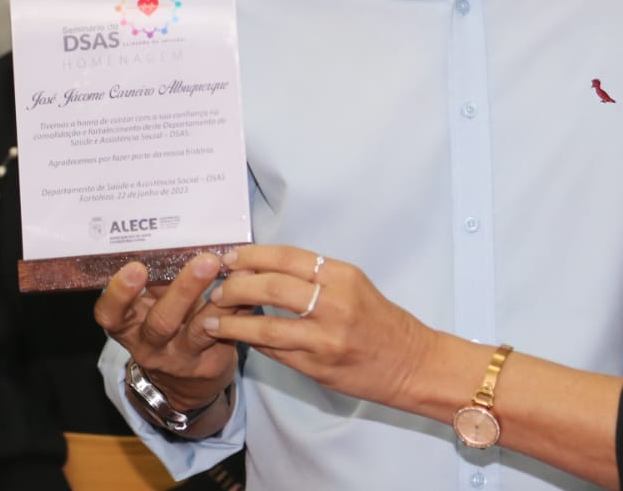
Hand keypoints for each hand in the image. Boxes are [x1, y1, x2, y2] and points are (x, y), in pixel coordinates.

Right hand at [94, 253, 239, 415]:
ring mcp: (180, 357)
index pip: (110, 314)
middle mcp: (149, 345)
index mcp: (128, 326)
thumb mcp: (153, 306)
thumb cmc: (168, 326)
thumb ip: (159, 281)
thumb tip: (175, 238)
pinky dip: (239, 307)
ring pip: (196, 330)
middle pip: (160, 322)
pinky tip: (250, 285)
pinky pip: (225, 332)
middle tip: (204, 261)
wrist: (185, 384)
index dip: (119, 294)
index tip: (135, 267)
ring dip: (218, 300)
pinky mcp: (209, 364)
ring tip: (234, 272)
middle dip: (183, 290)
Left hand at [206, 245, 436, 409]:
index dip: (251, 255)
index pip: (286, 257)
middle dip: (236, 286)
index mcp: (343, 276)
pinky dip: (251, 342)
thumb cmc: (381, 321)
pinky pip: (274, 351)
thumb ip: (314, 278)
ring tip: (211, 317)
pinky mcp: (318, 366)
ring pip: (266, 324)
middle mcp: (334, 303)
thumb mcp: (353, 286)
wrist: (411, 363)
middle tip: (217, 288)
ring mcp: (326, 337)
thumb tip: (262, 270)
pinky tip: (236, 337)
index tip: (228, 258)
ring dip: (232, 320)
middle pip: (271, 285)